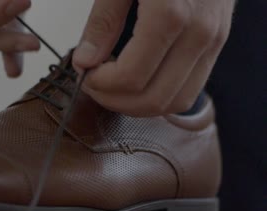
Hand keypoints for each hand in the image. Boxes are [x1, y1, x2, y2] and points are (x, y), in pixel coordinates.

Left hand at [73, 0, 235, 116]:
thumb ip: (102, 22)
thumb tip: (84, 62)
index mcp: (170, 15)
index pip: (130, 78)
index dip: (100, 85)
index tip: (84, 73)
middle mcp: (198, 34)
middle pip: (153, 100)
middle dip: (115, 101)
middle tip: (94, 85)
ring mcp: (213, 41)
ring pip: (175, 103)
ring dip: (138, 104)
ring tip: (114, 87)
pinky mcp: (216, 44)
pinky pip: (190, 89)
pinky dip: (160, 95)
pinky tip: (138, 80)